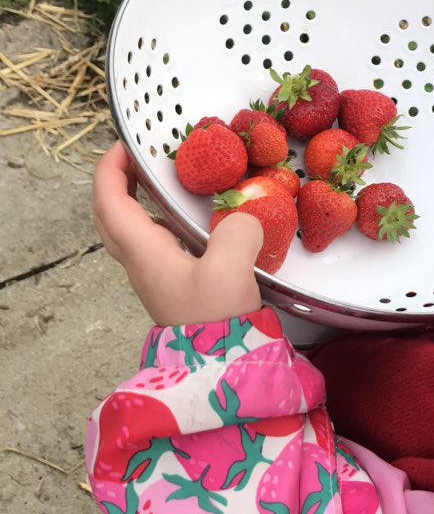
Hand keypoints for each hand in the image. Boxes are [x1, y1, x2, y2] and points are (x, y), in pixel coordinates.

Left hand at [93, 142, 263, 326]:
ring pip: (131, 230)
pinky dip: (160, 220)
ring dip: (135, 201)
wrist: (220, 368)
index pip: (109, 202)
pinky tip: (190, 218)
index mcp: (144, 252)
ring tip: (161, 182)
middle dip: (116, 182)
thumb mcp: (229, 270)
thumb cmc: (215, 323)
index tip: (124, 145)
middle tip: (134, 160)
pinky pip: (157, 242)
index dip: (110, 169)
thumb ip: (238, 230)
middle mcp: (143, 262)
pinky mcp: (177, 284)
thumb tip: (245, 216)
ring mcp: (157, 275)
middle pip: (110, 215)